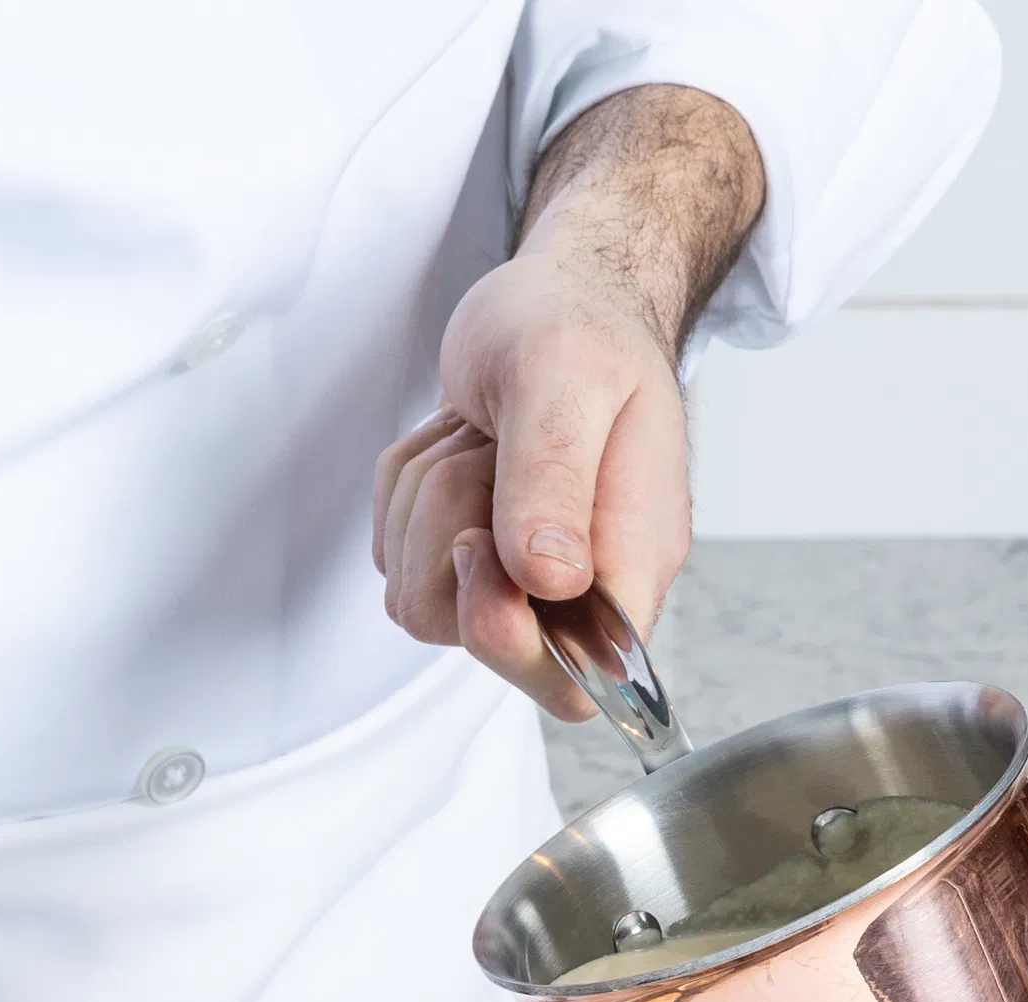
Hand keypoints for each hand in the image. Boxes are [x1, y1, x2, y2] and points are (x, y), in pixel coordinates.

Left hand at [372, 84, 763, 717]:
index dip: (515, 636)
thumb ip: (556, 477)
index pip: (580, 675)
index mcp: (633, 561)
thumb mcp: (566, 377)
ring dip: (425, 503)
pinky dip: (405, 494)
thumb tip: (550, 580)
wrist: (554, 302)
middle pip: (476, 639)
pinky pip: (394, 557)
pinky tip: (458, 447)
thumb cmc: (577, 330)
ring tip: (482, 439)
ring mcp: (514, 582)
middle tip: (487, 458)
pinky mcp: (458, 562)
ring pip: (420, 595)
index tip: (486, 545)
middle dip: (452, 539)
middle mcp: (578, 589)